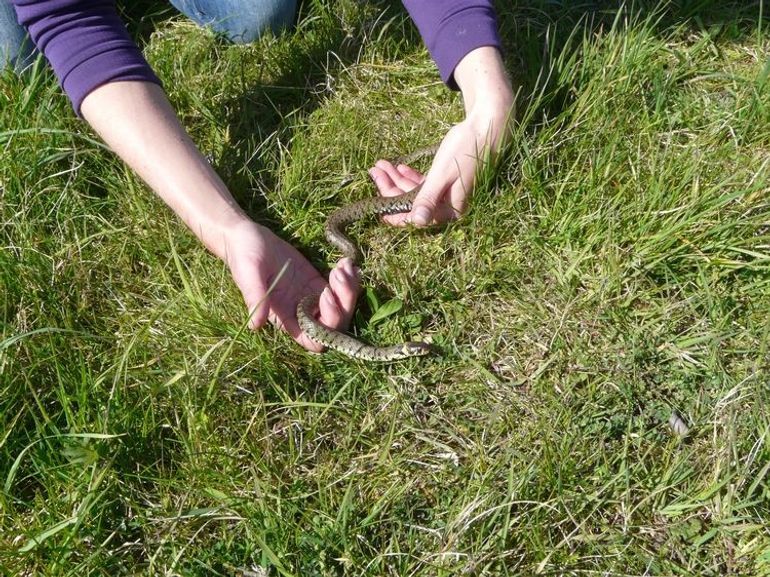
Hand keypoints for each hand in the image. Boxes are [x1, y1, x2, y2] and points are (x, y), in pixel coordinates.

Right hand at [225, 221, 359, 351]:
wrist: (246, 237)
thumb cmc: (244, 255)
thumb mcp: (248, 274)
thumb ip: (255, 297)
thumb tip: (255, 325)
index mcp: (285, 317)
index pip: (314, 338)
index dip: (328, 324)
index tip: (325, 295)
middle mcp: (301, 312)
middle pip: (336, 323)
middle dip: (344, 302)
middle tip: (338, 274)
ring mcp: (311, 297)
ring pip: (342, 307)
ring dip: (349, 289)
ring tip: (344, 265)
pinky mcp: (316, 282)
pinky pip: (340, 289)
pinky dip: (349, 279)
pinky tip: (347, 263)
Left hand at [369, 46, 513, 226]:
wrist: (489, 126)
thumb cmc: (465, 149)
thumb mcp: (442, 174)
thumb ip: (428, 198)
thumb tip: (417, 222)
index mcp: (449, 209)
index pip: (416, 218)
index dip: (394, 213)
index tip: (375, 206)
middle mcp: (448, 206)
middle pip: (413, 203)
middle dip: (391, 188)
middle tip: (374, 170)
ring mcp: (448, 194)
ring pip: (416, 191)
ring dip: (397, 179)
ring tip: (380, 165)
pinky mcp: (448, 182)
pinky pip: (424, 184)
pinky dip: (410, 175)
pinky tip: (398, 166)